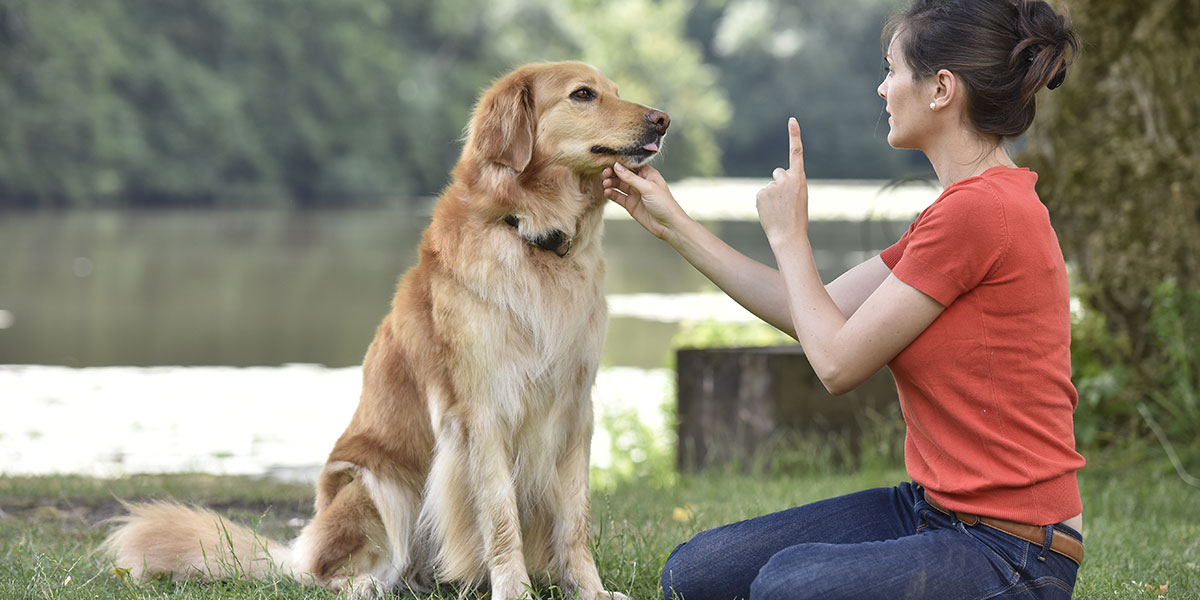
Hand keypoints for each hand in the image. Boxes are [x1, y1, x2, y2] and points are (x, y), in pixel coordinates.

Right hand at [602, 163, 683, 240]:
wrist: (668, 225)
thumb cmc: (664, 204)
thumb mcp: (648, 188)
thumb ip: (631, 178)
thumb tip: (616, 166)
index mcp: (648, 174)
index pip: (632, 164)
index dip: (621, 162)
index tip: (609, 161)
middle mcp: (640, 182)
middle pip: (623, 174)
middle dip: (613, 173)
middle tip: (605, 173)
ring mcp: (635, 193)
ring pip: (619, 185)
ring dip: (611, 183)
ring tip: (605, 184)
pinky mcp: (630, 204)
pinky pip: (618, 197)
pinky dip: (612, 194)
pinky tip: (607, 192)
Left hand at [755, 118, 809, 244]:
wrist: (788, 235)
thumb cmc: (797, 217)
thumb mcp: (800, 196)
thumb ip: (790, 183)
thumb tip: (775, 177)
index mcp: (800, 178)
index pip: (796, 152)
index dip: (794, 135)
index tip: (792, 120)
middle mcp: (785, 178)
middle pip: (778, 172)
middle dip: (779, 183)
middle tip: (785, 200)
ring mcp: (772, 185)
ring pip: (770, 185)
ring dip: (772, 195)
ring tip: (778, 209)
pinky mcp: (760, 193)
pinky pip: (761, 194)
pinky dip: (764, 202)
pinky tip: (770, 212)